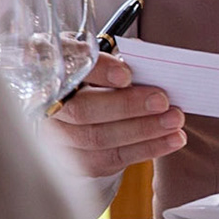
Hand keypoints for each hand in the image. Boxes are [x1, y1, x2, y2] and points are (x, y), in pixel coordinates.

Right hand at [47, 52, 185, 176]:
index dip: (97, 71)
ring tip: (174, 121)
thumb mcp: (101, 56)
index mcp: (48, 69)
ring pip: (96, 139)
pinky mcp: (72, 161)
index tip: (127, 75)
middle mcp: (43, 105)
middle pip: (82, 111)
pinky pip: (107, 160)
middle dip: (127, 106)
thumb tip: (150, 64)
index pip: (67, 68)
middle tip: (162, 101)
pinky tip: (170, 140)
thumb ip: (118, 58)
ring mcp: (53, 137)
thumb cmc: (95, 74)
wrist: (79, 106)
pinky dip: (144, 150)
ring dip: (142, 131)